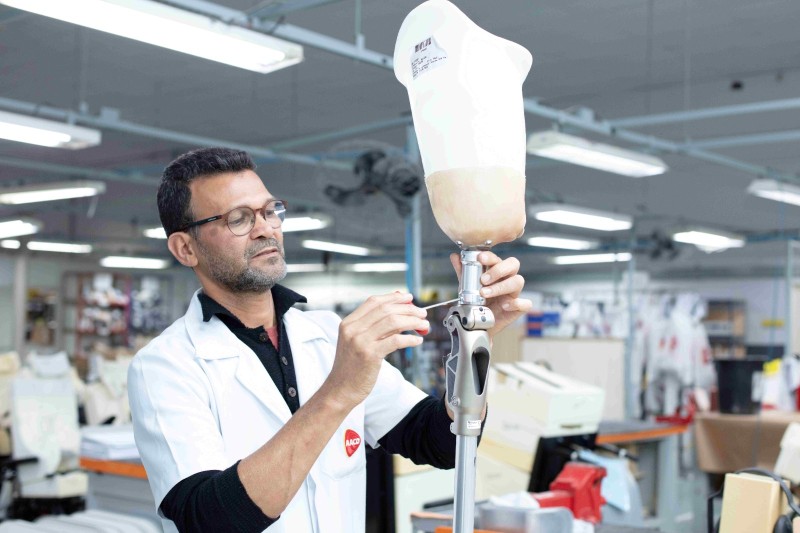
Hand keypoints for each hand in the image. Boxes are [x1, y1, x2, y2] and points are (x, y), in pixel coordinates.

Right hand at [327, 292, 427, 406]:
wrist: (340, 389)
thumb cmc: (352, 367)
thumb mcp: (357, 341)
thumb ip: (374, 327)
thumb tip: (399, 312)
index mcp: (348, 323)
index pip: (374, 301)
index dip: (393, 297)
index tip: (408, 298)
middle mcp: (353, 329)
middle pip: (386, 309)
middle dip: (408, 309)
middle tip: (422, 313)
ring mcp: (360, 341)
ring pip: (393, 322)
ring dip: (413, 322)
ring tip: (424, 325)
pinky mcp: (370, 355)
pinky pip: (396, 340)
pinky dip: (410, 339)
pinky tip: (417, 341)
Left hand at [449, 251, 531, 338]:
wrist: (478, 323)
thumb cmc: (476, 301)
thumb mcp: (467, 286)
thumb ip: (463, 272)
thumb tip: (455, 256)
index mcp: (496, 271)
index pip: (498, 258)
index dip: (490, 257)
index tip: (480, 258)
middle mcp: (507, 278)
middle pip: (513, 264)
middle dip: (498, 270)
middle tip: (483, 280)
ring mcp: (514, 293)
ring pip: (518, 281)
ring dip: (501, 286)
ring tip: (485, 293)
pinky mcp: (519, 307)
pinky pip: (526, 303)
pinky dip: (516, 303)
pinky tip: (504, 305)